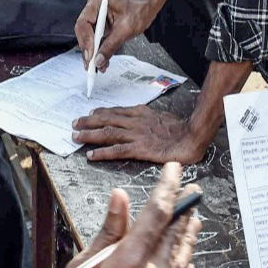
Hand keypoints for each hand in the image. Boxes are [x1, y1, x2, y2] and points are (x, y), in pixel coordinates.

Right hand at [44, 162, 199, 267]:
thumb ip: (107, 234)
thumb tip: (120, 201)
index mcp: (127, 263)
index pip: (156, 214)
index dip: (168, 188)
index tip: (175, 171)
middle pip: (174, 236)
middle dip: (182, 211)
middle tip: (190, 193)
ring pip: (185, 261)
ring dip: (189, 238)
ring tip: (194, 222)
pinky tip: (190, 265)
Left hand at [74, 105, 208, 164]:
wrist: (192, 135)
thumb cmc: (181, 128)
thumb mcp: (162, 117)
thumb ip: (149, 118)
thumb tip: (144, 120)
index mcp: (141, 113)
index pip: (116, 112)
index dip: (100, 114)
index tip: (90, 114)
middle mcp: (135, 122)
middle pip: (106, 120)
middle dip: (88, 122)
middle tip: (75, 124)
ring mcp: (136, 135)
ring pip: (107, 133)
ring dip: (89, 135)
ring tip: (76, 137)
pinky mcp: (139, 149)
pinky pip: (116, 150)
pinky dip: (102, 152)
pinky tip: (91, 155)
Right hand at [75, 0, 155, 71]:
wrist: (149, 4)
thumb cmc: (140, 8)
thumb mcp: (126, 29)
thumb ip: (111, 45)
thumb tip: (99, 59)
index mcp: (97, 1)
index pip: (84, 24)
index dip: (86, 42)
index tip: (90, 56)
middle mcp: (94, 7)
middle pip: (83, 31)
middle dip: (88, 50)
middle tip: (91, 65)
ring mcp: (97, 15)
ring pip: (89, 37)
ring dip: (93, 52)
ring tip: (98, 66)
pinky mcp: (101, 23)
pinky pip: (97, 37)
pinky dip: (99, 49)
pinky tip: (102, 59)